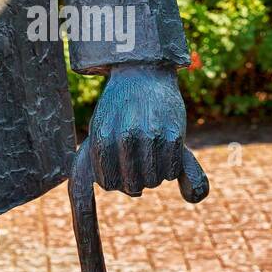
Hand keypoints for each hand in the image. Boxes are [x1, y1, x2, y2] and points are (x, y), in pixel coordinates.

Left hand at [89, 63, 186, 196]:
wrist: (143, 73)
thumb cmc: (117, 107)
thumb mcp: (99, 127)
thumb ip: (96, 161)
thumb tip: (107, 198)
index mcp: (102, 136)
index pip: (108, 182)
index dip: (114, 178)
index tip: (117, 164)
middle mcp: (125, 137)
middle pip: (132, 186)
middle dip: (134, 179)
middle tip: (135, 158)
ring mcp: (151, 136)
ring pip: (154, 181)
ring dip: (153, 173)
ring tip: (148, 151)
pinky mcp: (174, 135)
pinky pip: (172, 171)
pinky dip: (168, 166)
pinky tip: (162, 148)